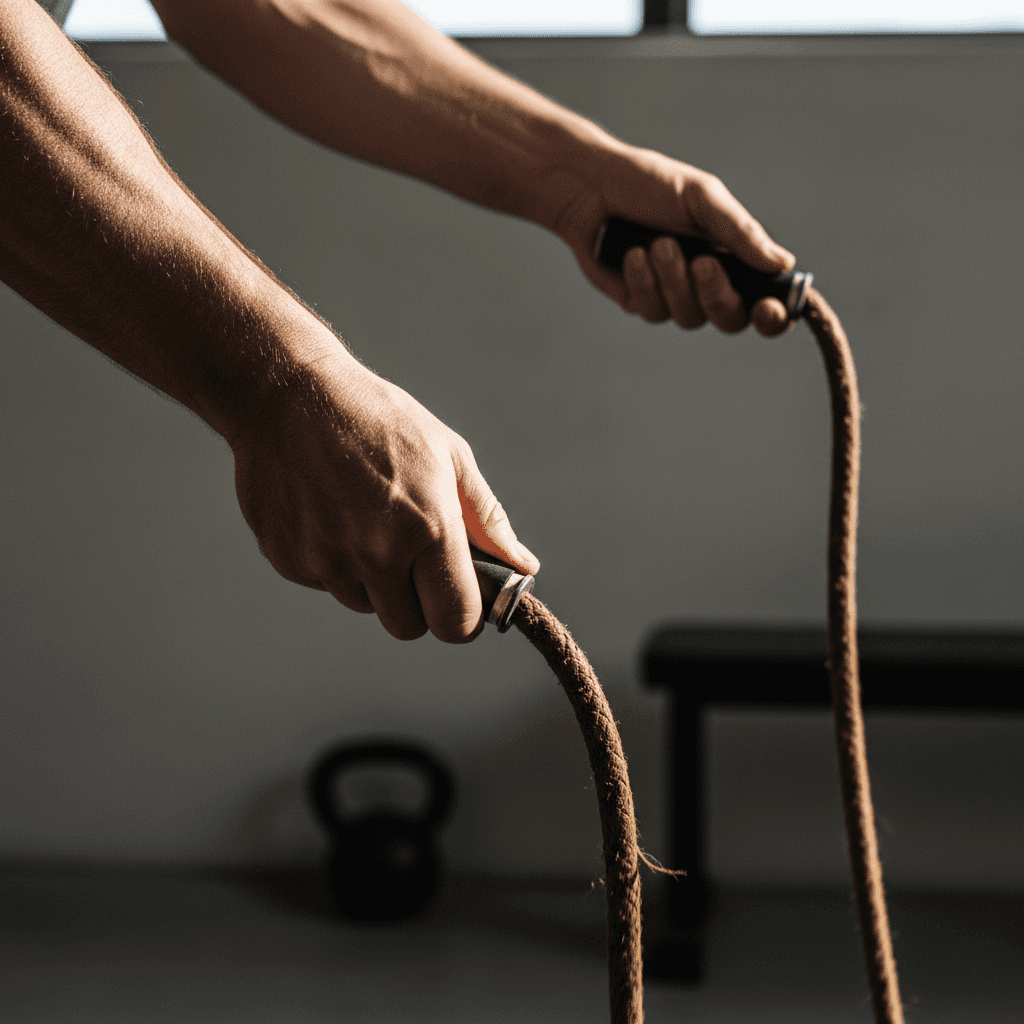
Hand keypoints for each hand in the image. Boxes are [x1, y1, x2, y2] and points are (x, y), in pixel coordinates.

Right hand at [230, 345, 538, 642]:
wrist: (287, 396)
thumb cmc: (376, 418)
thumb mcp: (449, 456)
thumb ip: (487, 521)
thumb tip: (524, 567)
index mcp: (428, 529)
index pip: (456, 622)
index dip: (463, 616)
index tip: (460, 597)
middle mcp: (376, 553)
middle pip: (408, 626)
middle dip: (418, 602)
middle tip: (413, 557)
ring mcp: (328, 560)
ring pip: (365, 605)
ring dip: (373, 581)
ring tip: (366, 520)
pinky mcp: (289, 561)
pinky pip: (326, 585)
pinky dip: (334, 563)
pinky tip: (331, 513)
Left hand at [555, 144, 795, 336]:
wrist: (591, 188)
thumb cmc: (651, 186)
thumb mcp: (702, 198)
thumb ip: (741, 233)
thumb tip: (783, 264)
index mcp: (735, 255)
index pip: (766, 298)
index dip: (774, 314)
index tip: (769, 308)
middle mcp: (709, 282)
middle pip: (730, 319)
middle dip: (717, 295)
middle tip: (702, 263)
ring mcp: (675, 296)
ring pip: (690, 318)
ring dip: (674, 280)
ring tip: (656, 243)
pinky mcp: (641, 302)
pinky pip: (653, 311)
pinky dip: (644, 281)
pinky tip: (631, 253)